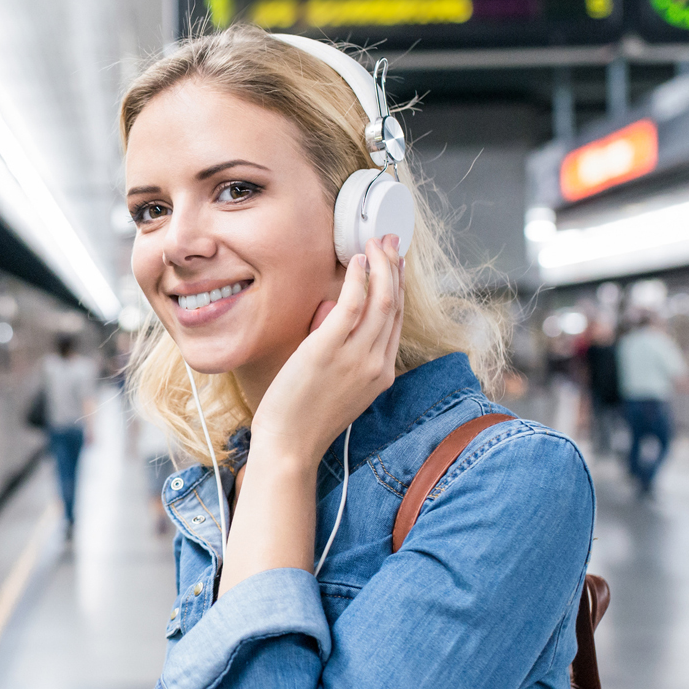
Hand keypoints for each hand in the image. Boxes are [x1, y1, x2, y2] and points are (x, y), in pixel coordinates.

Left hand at [249, 235, 405, 468]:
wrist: (289, 446)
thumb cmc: (303, 417)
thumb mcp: (336, 383)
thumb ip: (340, 347)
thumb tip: (332, 310)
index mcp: (381, 373)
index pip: (396, 321)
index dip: (399, 287)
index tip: (396, 264)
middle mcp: (376, 364)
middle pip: (395, 305)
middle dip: (396, 268)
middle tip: (391, 241)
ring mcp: (356, 357)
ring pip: (382, 300)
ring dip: (382, 265)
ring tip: (376, 242)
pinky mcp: (329, 350)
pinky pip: (353, 304)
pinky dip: (359, 278)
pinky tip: (357, 261)